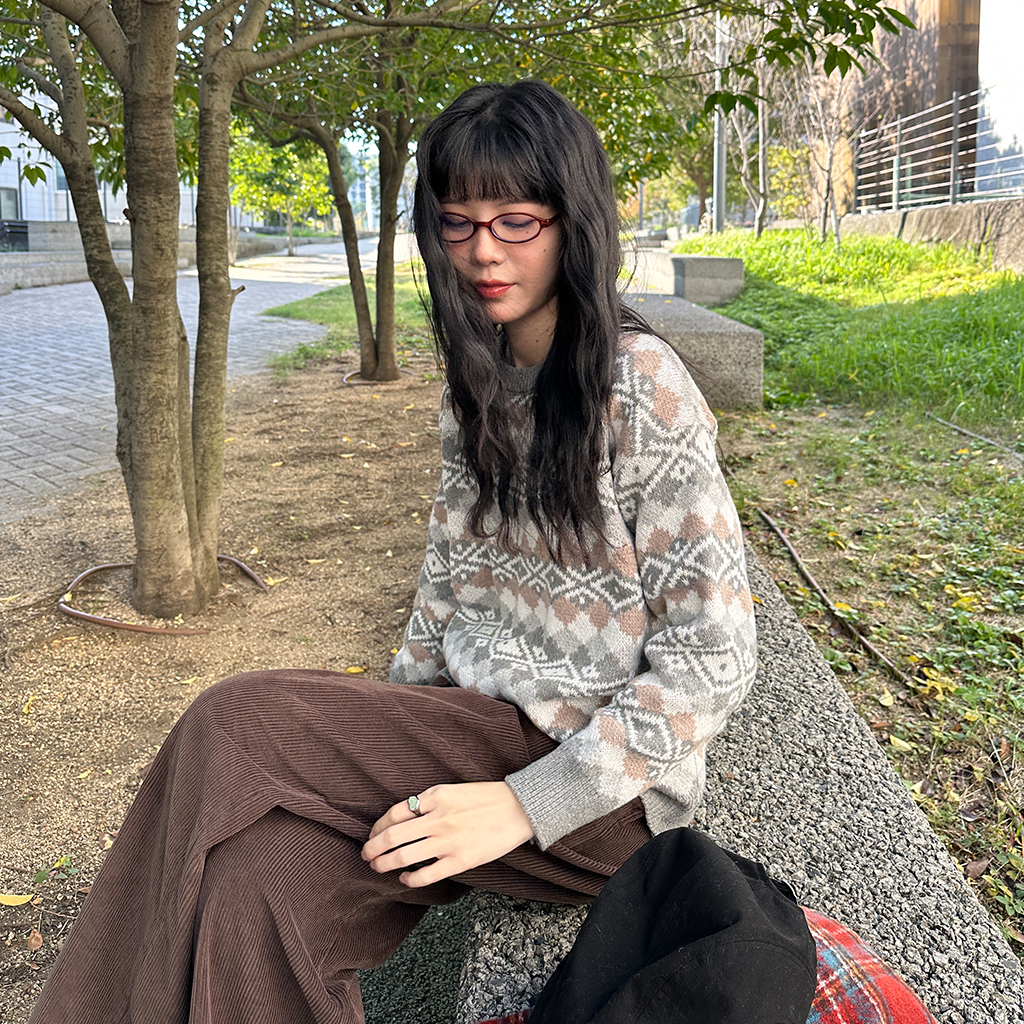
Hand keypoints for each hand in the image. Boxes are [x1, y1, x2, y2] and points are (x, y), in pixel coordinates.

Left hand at [361, 781, 534, 887]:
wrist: (518, 809)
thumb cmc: (486, 798)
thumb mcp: (452, 790)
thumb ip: (429, 802)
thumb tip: (403, 817)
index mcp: (435, 797)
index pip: (395, 813)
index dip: (378, 826)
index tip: (373, 834)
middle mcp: (438, 818)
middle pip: (393, 836)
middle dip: (373, 848)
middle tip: (366, 854)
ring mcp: (448, 841)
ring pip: (404, 857)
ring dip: (385, 863)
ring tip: (378, 867)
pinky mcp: (460, 860)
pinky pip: (426, 874)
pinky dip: (410, 878)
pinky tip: (405, 878)